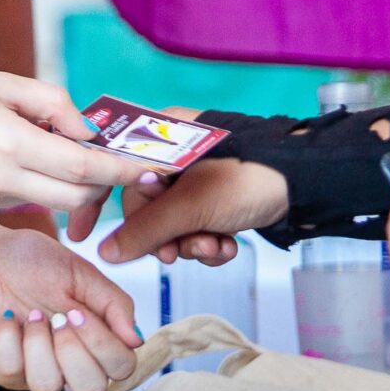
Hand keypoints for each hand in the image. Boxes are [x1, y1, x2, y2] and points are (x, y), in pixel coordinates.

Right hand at [0, 68, 150, 240]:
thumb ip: (50, 104)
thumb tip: (86, 130)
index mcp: (8, 143)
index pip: (83, 166)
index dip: (121, 170)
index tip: (150, 168)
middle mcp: (1, 180)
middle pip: (76, 196)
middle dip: (105, 183)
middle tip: (118, 162)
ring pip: (54, 202)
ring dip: (74, 184)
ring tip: (68, 151)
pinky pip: (28, 201)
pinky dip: (44, 185)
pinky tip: (33, 159)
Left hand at [0, 225, 143, 390]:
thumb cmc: (32, 260)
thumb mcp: (80, 272)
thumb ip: (113, 304)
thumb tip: (136, 341)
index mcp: (95, 338)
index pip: (122, 367)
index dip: (104, 345)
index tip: (78, 311)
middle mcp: (69, 360)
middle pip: (93, 390)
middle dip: (75, 352)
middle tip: (58, 317)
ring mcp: (34, 369)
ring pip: (50, 388)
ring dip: (39, 346)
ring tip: (30, 316)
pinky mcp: (2, 369)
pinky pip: (11, 373)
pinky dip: (8, 339)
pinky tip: (5, 318)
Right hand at [99, 147, 288, 267]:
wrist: (309, 182)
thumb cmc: (247, 178)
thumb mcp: (191, 206)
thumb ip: (146, 230)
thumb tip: (107, 252)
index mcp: (158, 136)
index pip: (112, 168)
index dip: (94, 201)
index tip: (81, 233)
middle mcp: (172, 154)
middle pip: (144, 207)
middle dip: (163, 237)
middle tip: (175, 254)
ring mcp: (196, 177)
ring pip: (172, 222)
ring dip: (189, 244)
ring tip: (212, 247)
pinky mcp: (217, 197)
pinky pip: (195, 226)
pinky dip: (208, 242)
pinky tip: (226, 247)